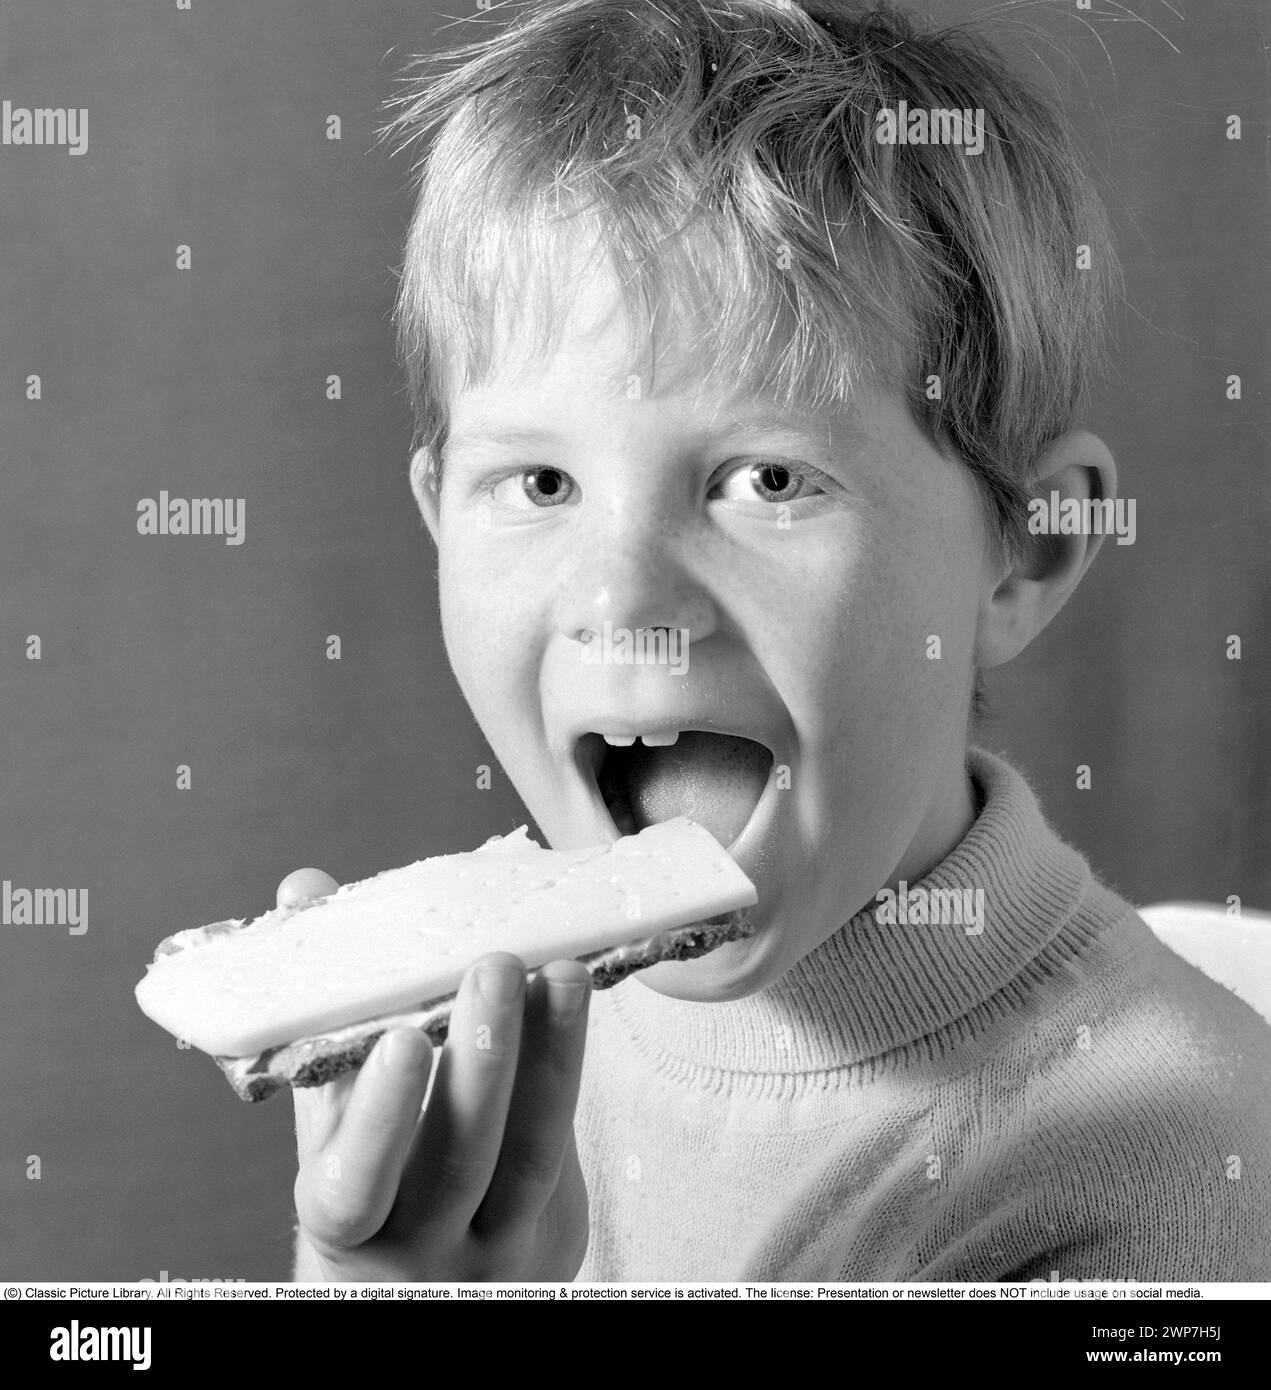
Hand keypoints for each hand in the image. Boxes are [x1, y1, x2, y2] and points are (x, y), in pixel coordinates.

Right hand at [277, 868, 591, 1281]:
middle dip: (483, 1059)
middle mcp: (419, 1245)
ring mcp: (495, 1243)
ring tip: (560, 971)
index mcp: (343, 1220)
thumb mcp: (329, 1115)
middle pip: (460, 1160)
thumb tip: (304, 888)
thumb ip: (323, 1012)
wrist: (420, 1289)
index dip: (380, 1114)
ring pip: (531, 1154)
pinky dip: (568, 1069)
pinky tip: (572, 1002)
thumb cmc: (364, 1182)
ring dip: (549, 1054)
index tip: (401, 1036)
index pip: (356, 1181)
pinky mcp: (553, 1227)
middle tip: (494, 965)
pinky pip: (565, 1146)